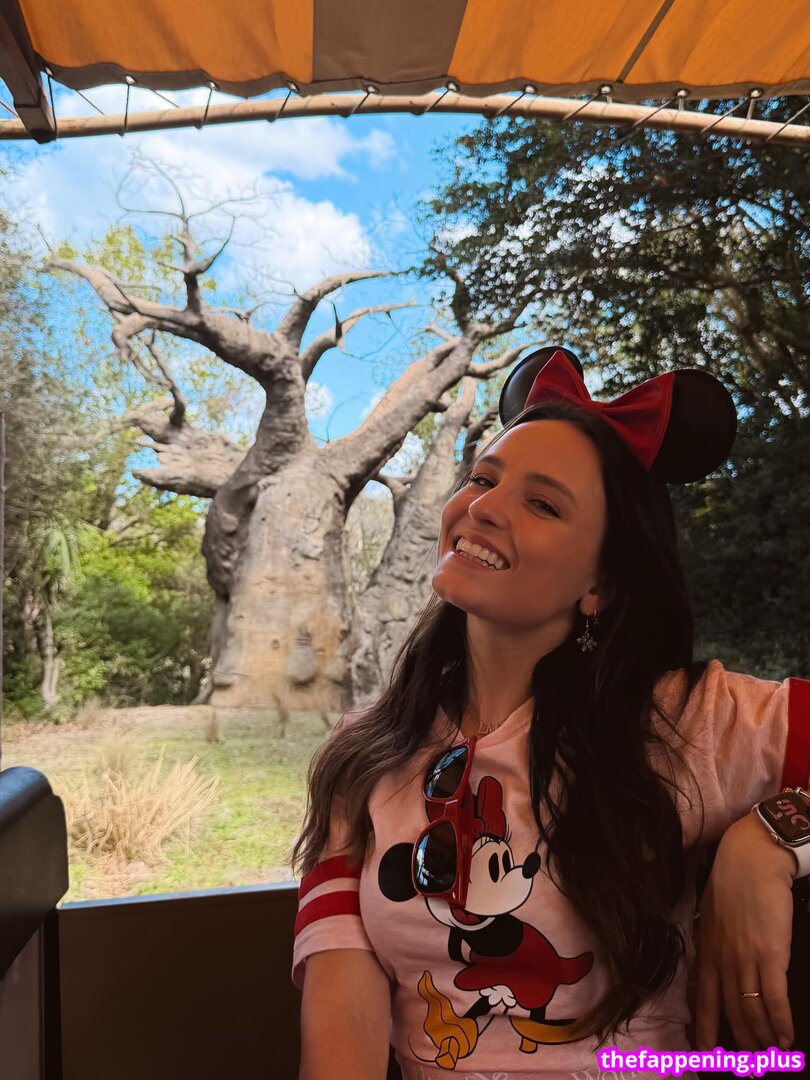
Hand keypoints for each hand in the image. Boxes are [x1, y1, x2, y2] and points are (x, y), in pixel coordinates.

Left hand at [695, 812, 795, 1051]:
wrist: (751, 860)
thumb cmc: (733, 883)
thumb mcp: (712, 915)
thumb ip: (715, 942)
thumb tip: (717, 962)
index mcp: (707, 950)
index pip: (704, 999)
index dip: (706, 1028)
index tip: (705, 1052)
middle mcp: (723, 960)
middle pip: (731, 1012)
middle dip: (740, 1041)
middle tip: (749, 1065)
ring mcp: (746, 959)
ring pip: (752, 1010)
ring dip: (762, 1038)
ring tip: (772, 1056)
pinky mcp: (771, 955)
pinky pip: (774, 998)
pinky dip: (780, 1023)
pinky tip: (787, 1039)